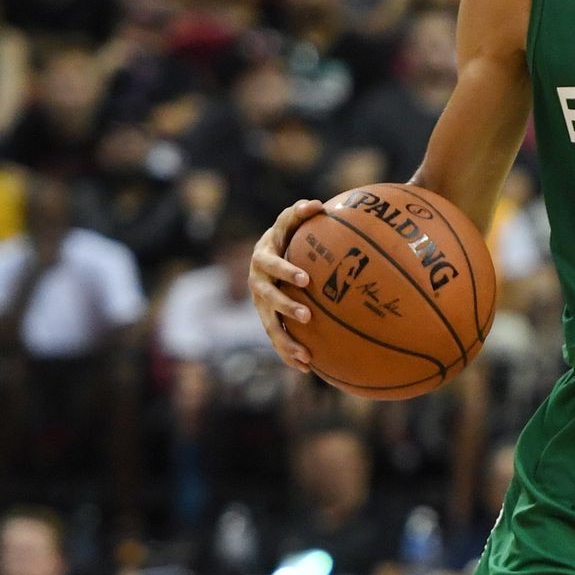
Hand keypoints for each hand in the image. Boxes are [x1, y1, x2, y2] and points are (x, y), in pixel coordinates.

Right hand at [247, 198, 323, 371]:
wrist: (267, 255)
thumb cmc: (285, 235)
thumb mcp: (289, 222)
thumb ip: (300, 213)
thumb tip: (316, 205)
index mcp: (263, 258)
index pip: (272, 264)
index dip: (285, 271)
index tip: (305, 279)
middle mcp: (257, 283)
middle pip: (268, 298)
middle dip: (286, 307)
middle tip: (308, 315)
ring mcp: (260, 304)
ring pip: (270, 326)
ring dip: (286, 341)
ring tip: (306, 355)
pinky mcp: (267, 319)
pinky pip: (277, 339)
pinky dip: (288, 354)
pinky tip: (307, 369)